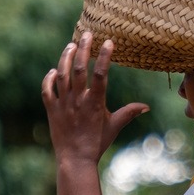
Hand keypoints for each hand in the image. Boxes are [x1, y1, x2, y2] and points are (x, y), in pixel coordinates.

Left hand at [41, 31, 148, 166]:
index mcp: (95, 102)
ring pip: (62, 75)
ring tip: (70, 45)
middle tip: (86, 34)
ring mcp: (63, 104)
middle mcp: (78, 100)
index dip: (104, 56)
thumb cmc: (97, 143)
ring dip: (65, 58)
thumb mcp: (115, 126)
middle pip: (79, 68)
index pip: (101, 74)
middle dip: (83, 48)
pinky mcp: (51, 110)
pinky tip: (54, 70)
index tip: (108, 41)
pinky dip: (49, 78)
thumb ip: (129, 113)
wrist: (75, 160)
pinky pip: (47, 90)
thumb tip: (146, 106)